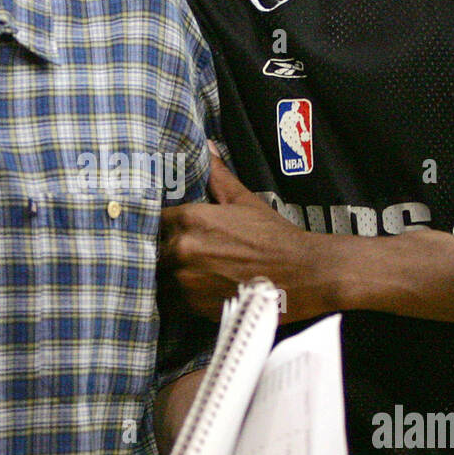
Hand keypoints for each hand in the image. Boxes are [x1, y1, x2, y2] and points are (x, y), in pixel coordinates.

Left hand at [159, 151, 335, 322]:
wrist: (302, 274)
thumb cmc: (275, 238)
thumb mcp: (245, 201)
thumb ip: (218, 176)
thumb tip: (207, 148)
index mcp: (190, 218)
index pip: (153, 220)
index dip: (156, 226)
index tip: (161, 231)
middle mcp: (182, 248)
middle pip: (151, 250)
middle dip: (159, 253)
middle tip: (170, 255)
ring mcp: (185, 280)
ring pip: (157, 278)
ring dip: (164, 277)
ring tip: (179, 276)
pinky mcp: (193, 306)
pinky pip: (168, 304)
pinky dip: (174, 300)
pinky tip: (188, 293)